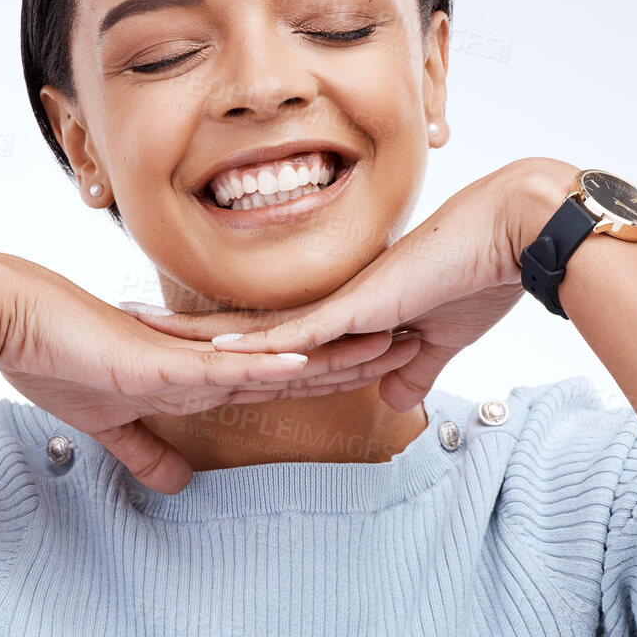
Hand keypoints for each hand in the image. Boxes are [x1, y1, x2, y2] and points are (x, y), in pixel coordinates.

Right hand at [0, 254, 423, 492]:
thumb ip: (147, 451)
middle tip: (417, 341)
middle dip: (356, 354)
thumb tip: (176, 484)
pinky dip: (264, 365)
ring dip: (333, 353)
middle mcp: (205, 358)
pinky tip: (306, 362)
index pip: (282, 371)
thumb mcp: (111, 422)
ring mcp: (187, 355)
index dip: (332, 366)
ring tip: (391, 344)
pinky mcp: (160, 361)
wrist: (10, 321)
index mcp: (199, 371)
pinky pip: (222, 365)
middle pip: (297, 357)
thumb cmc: (56, 360)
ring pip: (276, 356)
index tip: (381, 362)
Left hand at [120, 159, 577, 412]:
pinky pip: (298, 333)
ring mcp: (340, 302)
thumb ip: (413, 371)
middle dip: (181, 328)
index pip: (271, 331)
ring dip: (197, 333)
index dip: (221, 336)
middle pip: (242, 323)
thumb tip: (394, 401)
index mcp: (345, 310)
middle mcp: (331, 302)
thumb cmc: (482, 275)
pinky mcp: (359, 305)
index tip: (175, 339)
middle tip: (122, 325)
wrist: (513, 235)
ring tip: (138, 334)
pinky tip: (213, 350)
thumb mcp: (439, 341)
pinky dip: (258, 346)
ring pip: (253, 326)